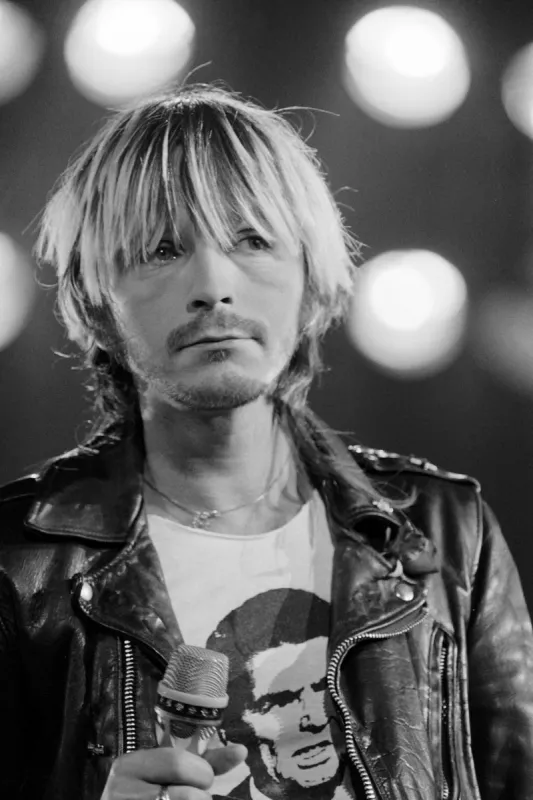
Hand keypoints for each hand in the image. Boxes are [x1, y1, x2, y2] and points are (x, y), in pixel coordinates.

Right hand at [100, 743, 246, 798]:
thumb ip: (204, 762)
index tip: (203, 778)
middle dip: (200, 796)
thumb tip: (241, 751)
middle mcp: (121, 790)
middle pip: (186, 794)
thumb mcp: (169, 772)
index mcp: (130, 765)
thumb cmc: (148, 790)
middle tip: (194, 796)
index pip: (177, 762)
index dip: (200, 772)